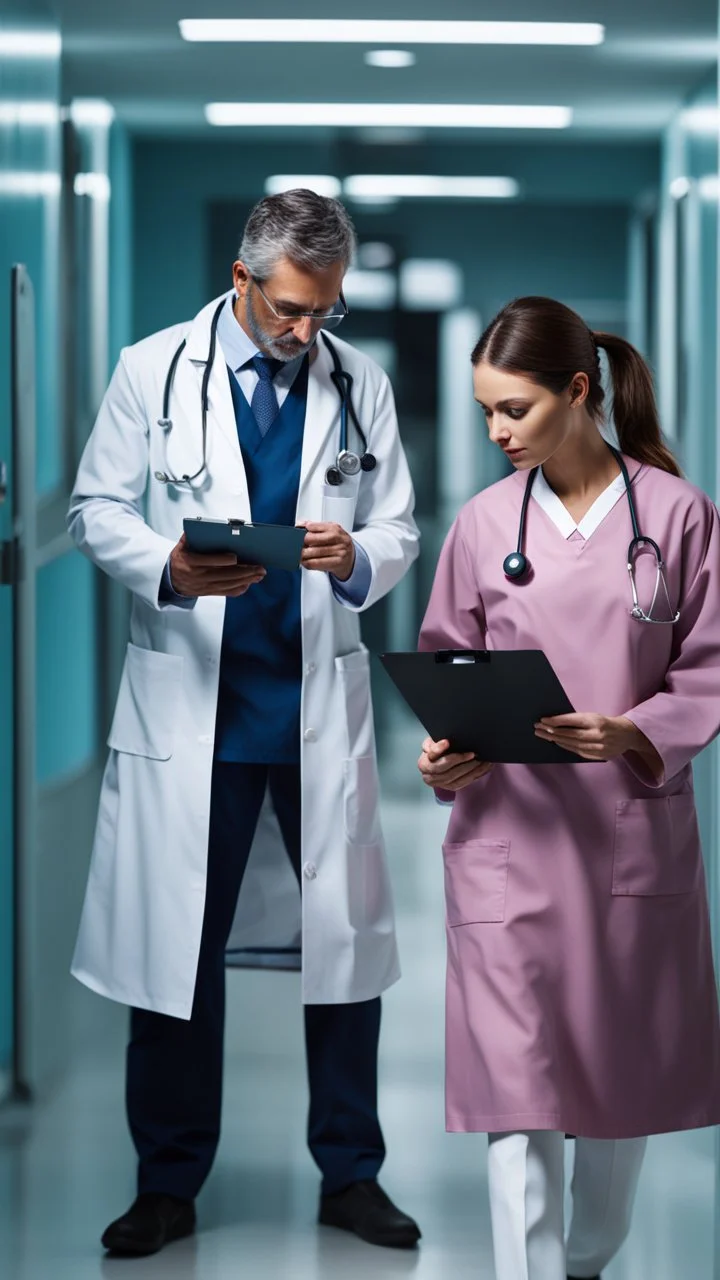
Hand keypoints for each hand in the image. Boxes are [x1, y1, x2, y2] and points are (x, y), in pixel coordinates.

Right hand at [169, 533, 266, 597]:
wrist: (170, 580)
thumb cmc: (179, 559)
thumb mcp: (180, 546)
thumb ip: (190, 536)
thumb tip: (202, 526)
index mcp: (190, 562)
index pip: (208, 561)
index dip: (222, 560)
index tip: (236, 557)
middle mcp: (198, 576)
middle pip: (224, 575)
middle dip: (244, 571)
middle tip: (259, 567)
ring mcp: (204, 586)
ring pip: (228, 584)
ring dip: (246, 580)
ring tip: (259, 574)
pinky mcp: (209, 592)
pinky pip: (226, 593)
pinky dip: (239, 589)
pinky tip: (249, 583)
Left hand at [299, 522, 355, 579]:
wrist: (351, 557)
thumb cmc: (338, 542)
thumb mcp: (329, 531)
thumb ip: (315, 526)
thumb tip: (300, 524)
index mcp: (334, 528)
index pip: (312, 527)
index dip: (301, 531)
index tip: (296, 534)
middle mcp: (338, 539)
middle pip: (311, 540)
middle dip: (300, 543)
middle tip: (295, 545)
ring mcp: (338, 552)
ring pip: (312, 553)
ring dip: (302, 554)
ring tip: (298, 553)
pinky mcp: (336, 563)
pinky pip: (316, 564)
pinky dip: (306, 562)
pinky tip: (304, 561)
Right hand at [418, 737, 493, 791]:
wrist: (438, 761)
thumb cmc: (435, 750)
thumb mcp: (431, 743)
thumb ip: (434, 743)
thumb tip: (445, 742)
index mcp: (424, 764)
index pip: (432, 758)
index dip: (439, 749)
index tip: (447, 742)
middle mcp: (430, 777)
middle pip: (446, 771)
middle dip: (461, 762)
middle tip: (473, 753)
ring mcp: (441, 784)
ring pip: (457, 779)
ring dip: (472, 770)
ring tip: (482, 761)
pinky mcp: (452, 787)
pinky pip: (465, 783)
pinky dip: (476, 775)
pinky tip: (484, 767)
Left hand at [534, 712, 660, 769]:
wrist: (627, 735)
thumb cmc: (606, 723)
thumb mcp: (594, 716)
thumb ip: (578, 720)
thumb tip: (555, 722)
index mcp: (596, 721)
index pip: (572, 721)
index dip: (556, 721)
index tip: (543, 720)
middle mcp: (597, 734)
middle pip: (570, 734)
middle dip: (551, 731)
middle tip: (537, 728)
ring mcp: (598, 747)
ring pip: (572, 744)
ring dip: (556, 740)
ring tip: (543, 735)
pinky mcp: (599, 756)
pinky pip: (578, 752)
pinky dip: (566, 747)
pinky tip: (557, 742)